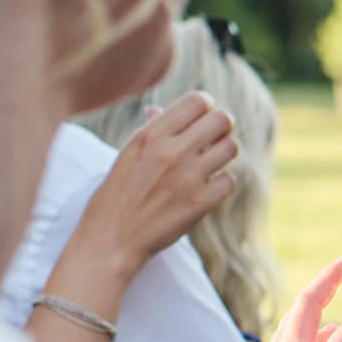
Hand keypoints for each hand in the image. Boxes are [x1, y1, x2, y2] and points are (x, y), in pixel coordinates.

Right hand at [69, 93, 238, 279]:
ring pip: (231, 148)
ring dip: (224, 154)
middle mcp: (171, 150)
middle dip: (222, 127)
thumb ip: (149, 131)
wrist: (110, 240)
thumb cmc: (115, 197)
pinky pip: (229, 180)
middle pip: (221, 120)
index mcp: (150, 135)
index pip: (197, 101)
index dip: (206, 107)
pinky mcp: (200, 202)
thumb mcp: (126, 156)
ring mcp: (188, 176)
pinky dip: (221, 184)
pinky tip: (206, 189)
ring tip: (210, 164)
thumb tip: (159, 109)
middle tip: (214, 139)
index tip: (202, 119)